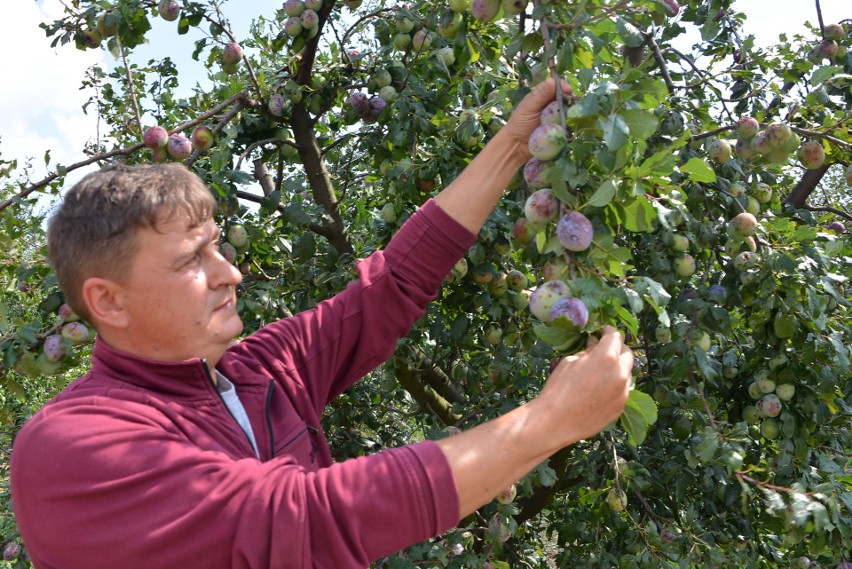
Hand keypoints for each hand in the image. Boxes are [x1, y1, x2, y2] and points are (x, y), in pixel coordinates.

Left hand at [501, 76, 572, 159]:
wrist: (517, 146)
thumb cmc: (519, 124)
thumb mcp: (529, 107)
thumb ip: (541, 95)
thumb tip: (552, 80)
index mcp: (542, 95)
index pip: (556, 85)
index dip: (563, 86)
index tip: (568, 91)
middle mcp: (551, 103)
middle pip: (566, 97)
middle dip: (570, 99)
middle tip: (573, 104)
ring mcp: (556, 116)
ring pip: (569, 109)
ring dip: (572, 111)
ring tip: (574, 114)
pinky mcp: (560, 128)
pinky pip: (569, 123)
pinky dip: (571, 122)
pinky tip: (572, 123)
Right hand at [536, 326, 632, 444]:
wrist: (556, 421)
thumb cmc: (558, 388)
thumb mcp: (570, 362)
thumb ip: (587, 352)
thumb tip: (594, 343)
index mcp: (607, 357)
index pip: (615, 337)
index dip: (608, 331)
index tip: (602, 332)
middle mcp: (620, 373)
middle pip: (627, 354)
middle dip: (617, 349)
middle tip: (604, 350)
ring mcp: (623, 392)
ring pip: (627, 373)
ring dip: (618, 368)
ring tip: (602, 372)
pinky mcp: (621, 407)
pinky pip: (622, 391)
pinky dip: (615, 385)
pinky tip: (601, 389)